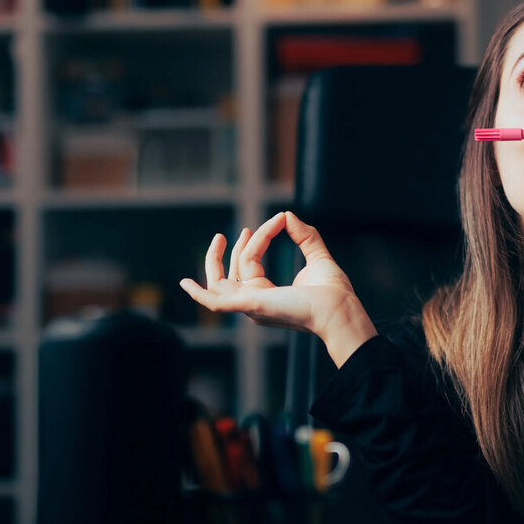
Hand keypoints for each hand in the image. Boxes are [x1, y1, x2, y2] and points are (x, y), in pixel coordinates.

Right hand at [179, 212, 376, 365]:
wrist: (339, 308)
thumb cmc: (333, 292)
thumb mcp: (317, 256)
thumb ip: (305, 235)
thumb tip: (288, 215)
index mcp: (267, 295)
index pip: (251, 263)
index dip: (260, 238)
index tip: (279, 220)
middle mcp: (255, 302)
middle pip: (230, 274)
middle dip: (231, 252)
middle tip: (239, 231)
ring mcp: (250, 305)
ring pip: (222, 279)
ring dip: (218, 258)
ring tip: (222, 237)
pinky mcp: (249, 304)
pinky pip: (215, 301)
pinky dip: (199, 293)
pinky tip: (184, 284)